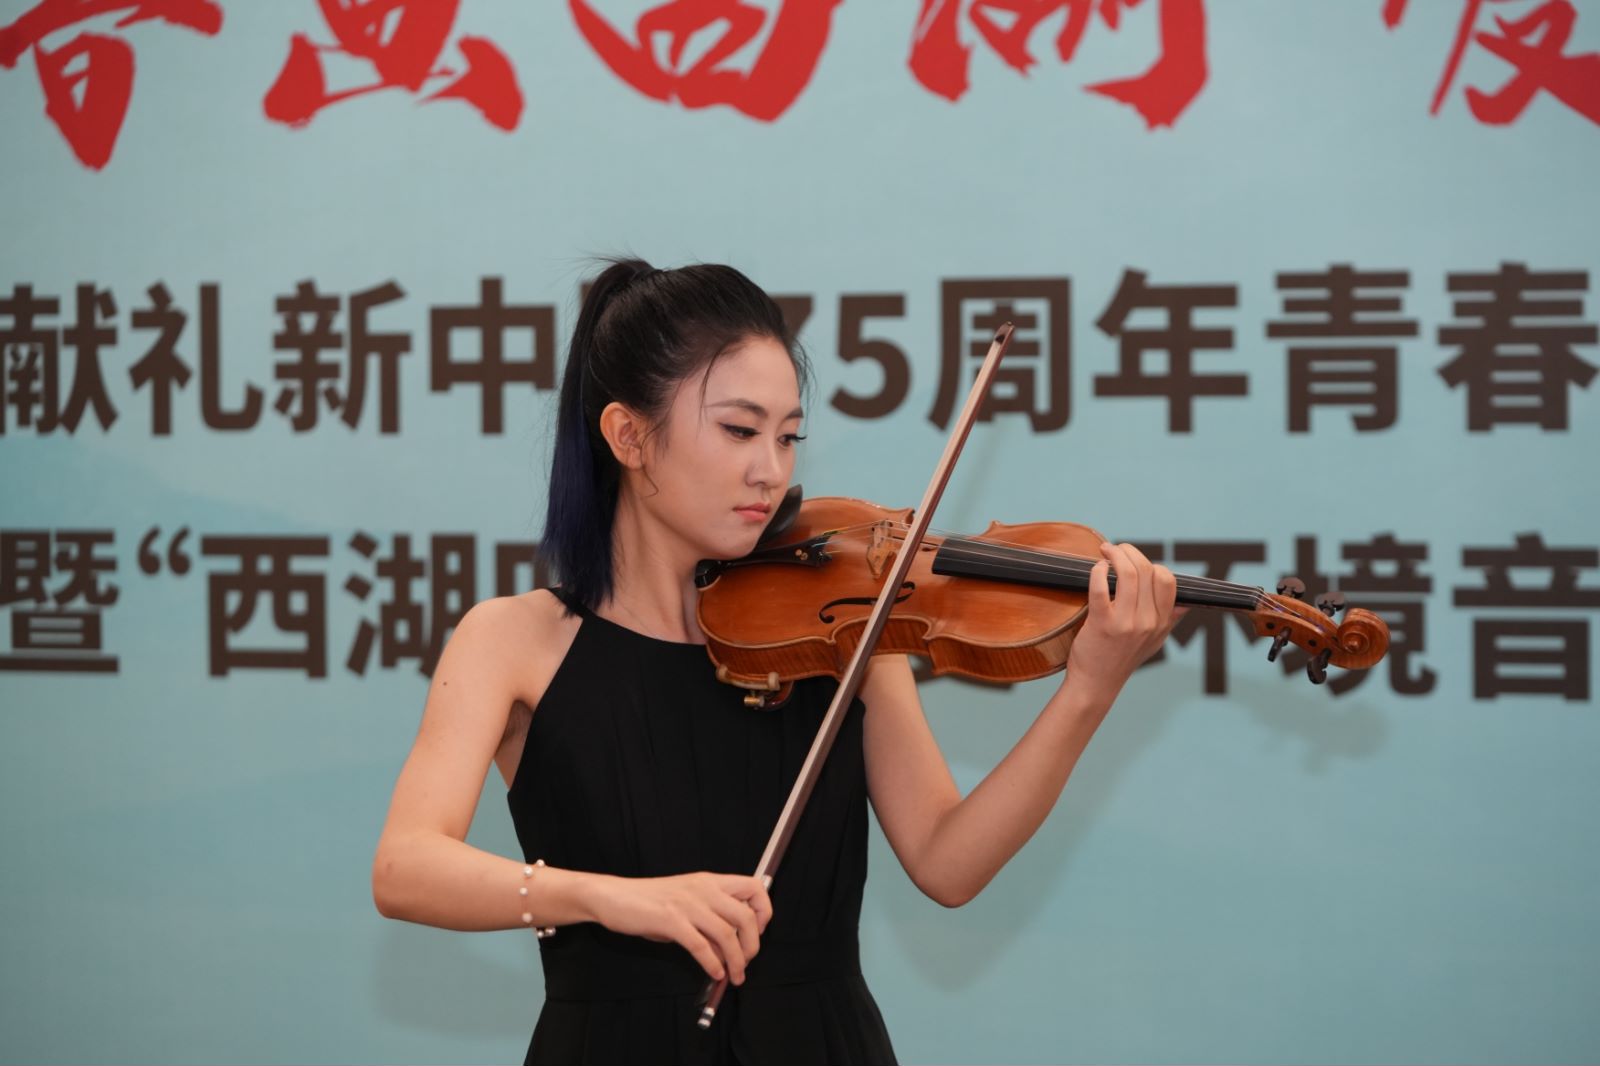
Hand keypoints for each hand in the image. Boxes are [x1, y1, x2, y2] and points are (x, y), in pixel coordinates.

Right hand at [590, 871, 771, 984]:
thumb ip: (709, 922)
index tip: (758, 932)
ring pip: (727, 934)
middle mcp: (703, 889)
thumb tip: (729, 952)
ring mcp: (687, 904)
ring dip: (736, 961)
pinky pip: (701, 947)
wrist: (614, 896)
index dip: (764, 911)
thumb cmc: (650, 902)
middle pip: (746, 916)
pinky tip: (714, 974)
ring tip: (734, 976)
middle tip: (746, 962)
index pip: (754, 887)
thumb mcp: (686, 905)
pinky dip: (712, 965)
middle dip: (753, 945)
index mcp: (710, 881)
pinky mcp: (670, 921)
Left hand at [1064, 541, 1187, 701]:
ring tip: (1105, 551)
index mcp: (1161, 623)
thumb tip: (1185, 604)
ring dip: (1115, 554)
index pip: (1167, 581)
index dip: (1151, 564)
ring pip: (1129, 574)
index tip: (1135, 563)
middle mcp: (1147, 622)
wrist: (1096, 684)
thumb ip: (1169, 621)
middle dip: (1130, 552)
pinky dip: (1098, 570)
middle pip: (1148, 571)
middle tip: (1116, 549)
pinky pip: (1101, 587)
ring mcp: (1125, 623)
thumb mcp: (1153, 642)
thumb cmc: (1120, 659)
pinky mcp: (1101, 624)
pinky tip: (1096, 567)